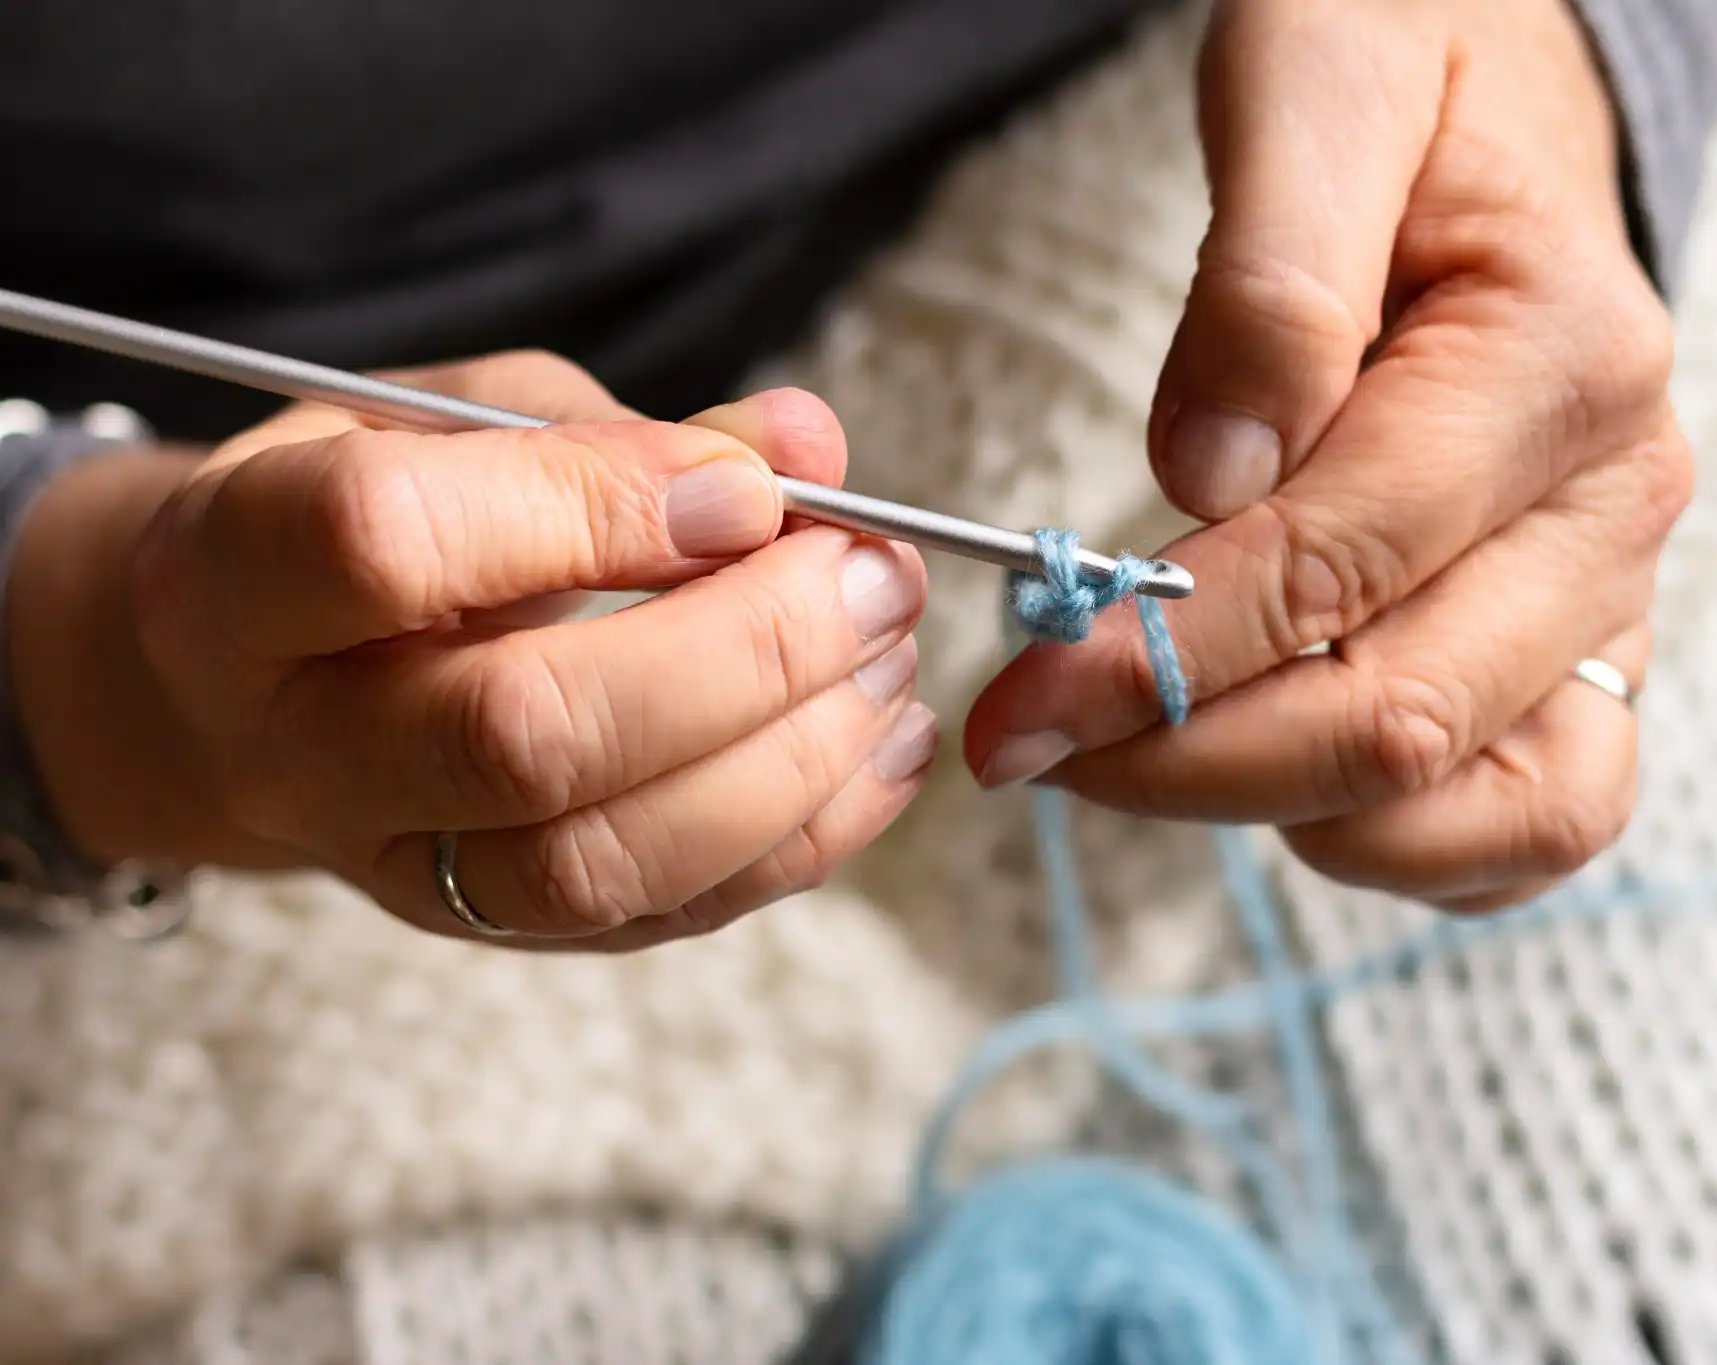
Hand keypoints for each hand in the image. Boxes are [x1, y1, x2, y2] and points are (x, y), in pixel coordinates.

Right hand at [9, 353, 936, 948]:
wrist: (245, 689)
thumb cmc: (364, 518)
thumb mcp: (449, 419)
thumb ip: (614, 428)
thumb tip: (803, 445)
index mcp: (239, 574)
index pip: (389, 544)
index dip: (593, 506)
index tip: (744, 486)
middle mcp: (301, 748)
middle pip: (525, 734)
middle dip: (745, 651)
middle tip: (873, 577)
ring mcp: (396, 864)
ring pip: (599, 860)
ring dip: (793, 758)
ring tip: (892, 657)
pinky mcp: (495, 929)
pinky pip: (663, 915)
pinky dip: (804, 835)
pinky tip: (880, 746)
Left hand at [965, 0, 1690, 910]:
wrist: (1500, 110)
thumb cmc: (1405, 77)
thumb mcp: (1316, 87)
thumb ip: (1270, 281)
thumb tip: (1207, 481)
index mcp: (1564, 363)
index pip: (1342, 566)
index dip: (1160, 655)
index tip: (1016, 696)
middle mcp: (1613, 505)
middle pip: (1404, 721)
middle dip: (1189, 760)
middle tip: (1032, 746)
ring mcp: (1614, 597)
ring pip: (1488, 813)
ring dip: (1289, 816)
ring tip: (1143, 754)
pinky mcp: (1586, 655)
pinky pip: (1530, 822)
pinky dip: (1401, 846)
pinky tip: (1274, 783)